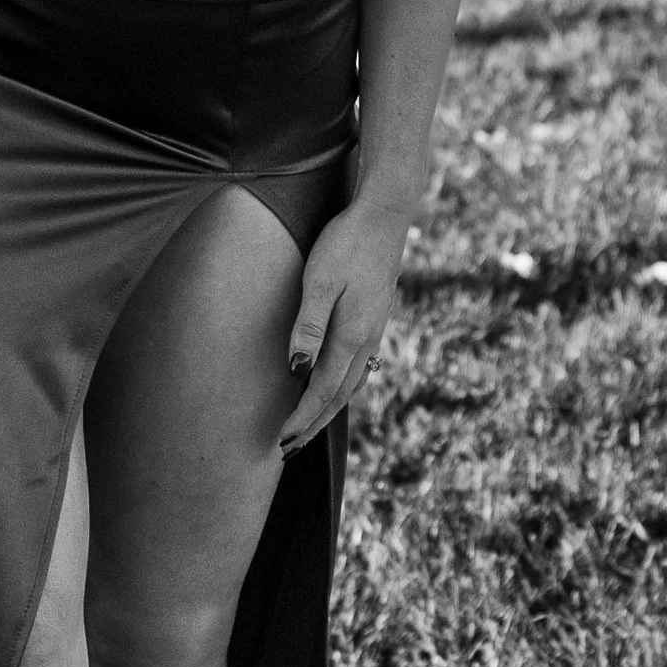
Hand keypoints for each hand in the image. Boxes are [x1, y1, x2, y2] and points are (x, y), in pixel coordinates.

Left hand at [279, 200, 409, 451]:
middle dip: (312, 425)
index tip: (281, 441)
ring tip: (307, 428)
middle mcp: (367, 341)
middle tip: (288, 450)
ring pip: (350, 385)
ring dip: (327, 410)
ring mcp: (374, 332)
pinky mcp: (373, 321)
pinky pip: (357, 368)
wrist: (385, 216)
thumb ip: (308, 325)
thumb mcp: (320, 280)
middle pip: (338, 397)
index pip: (322, 391)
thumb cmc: (346, 243)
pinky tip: (331, 388)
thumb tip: (297, 370)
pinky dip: (341, 388)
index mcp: (352, 335)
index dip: (301, 418)